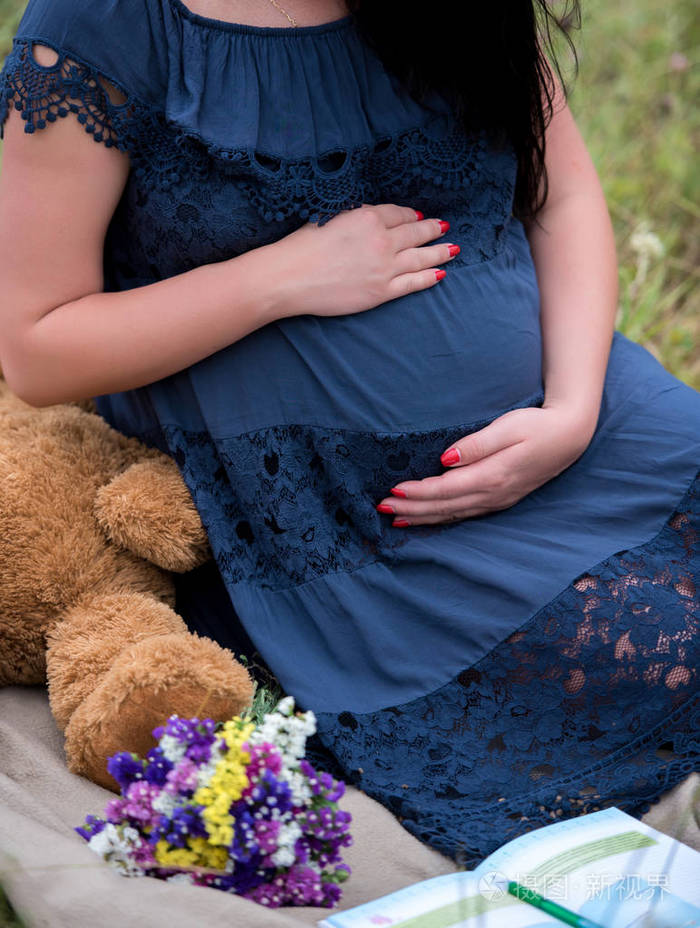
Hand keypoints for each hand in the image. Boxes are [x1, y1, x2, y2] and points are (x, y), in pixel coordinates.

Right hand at [267, 203, 458, 318]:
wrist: (290, 277)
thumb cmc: (302, 246)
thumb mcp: (330, 216)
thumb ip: (355, 216)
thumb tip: (372, 217)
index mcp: (369, 217)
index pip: (399, 213)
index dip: (411, 215)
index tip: (418, 215)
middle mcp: (382, 240)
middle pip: (416, 232)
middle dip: (432, 229)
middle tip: (444, 227)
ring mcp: (385, 267)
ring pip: (421, 257)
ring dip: (440, 252)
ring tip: (453, 248)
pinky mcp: (382, 291)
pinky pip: (413, 282)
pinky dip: (429, 277)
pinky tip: (440, 273)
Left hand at [376, 404, 596, 525]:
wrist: (571, 436)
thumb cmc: (537, 425)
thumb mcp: (508, 427)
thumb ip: (477, 444)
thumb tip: (446, 459)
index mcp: (493, 476)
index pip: (445, 489)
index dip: (417, 492)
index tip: (392, 490)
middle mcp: (493, 495)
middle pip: (444, 506)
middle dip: (412, 508)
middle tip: (381, 507)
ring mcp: (498, 501)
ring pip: (453, 514)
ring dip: (423, 516)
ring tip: (395, 518)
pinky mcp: (500, 500)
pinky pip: (464, 514)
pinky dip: (442, 517)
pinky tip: (427, 517)